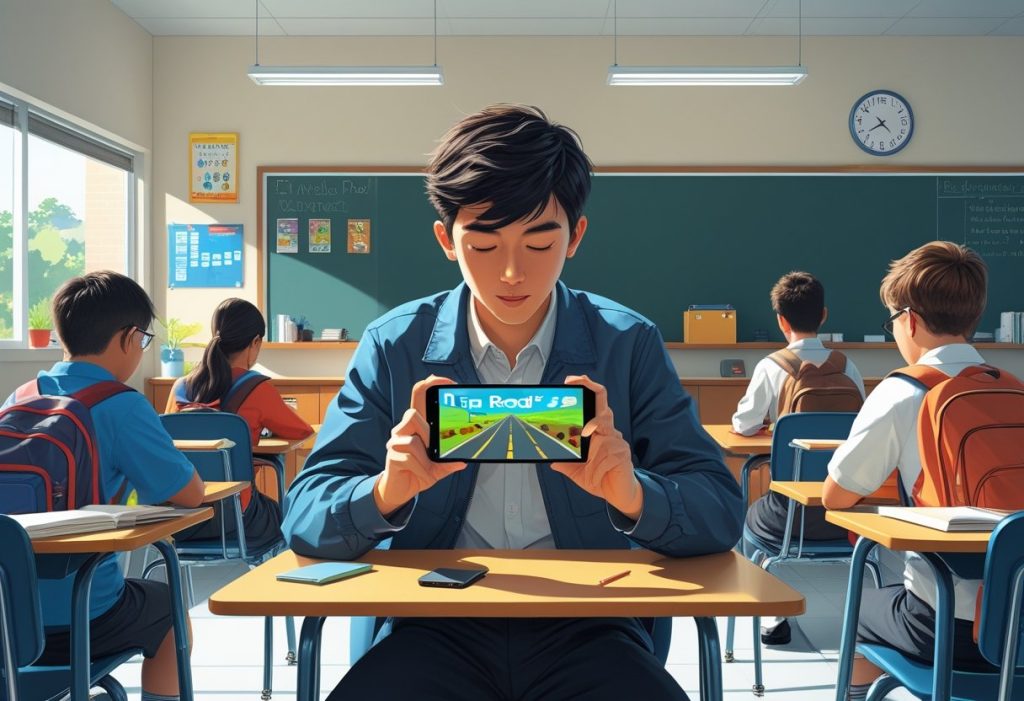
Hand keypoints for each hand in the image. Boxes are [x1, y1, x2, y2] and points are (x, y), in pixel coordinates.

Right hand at [373, 375, 466, 516]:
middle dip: (427, 433)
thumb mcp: (438, 467)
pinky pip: (410, 458)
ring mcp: (395, 441)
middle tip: (432, 450)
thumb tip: (463, 461)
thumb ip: (449, 462)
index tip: (450, 383)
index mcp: (417, 425)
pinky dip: (422, 470)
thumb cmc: (417, 473)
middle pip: (412, 413)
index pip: (420, 394)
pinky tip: (421, 475)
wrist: (399, 491)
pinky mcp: (392, 454)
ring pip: (414, 440)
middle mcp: (404, 429)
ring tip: (427, 469)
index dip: (432, 383)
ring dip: (426, 459)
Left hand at [550, 375, 642, 519]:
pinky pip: (607, 452)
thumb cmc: (600, 479)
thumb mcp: (577, 471)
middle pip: (602, 406)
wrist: (620, 495)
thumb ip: (565, 464)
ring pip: (602, 426)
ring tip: (589, 460)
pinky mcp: (622, 452)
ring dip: (590, 443)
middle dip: (590, 389)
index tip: (571, 381)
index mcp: (597, 433)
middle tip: (575, 381)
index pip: (594, 405)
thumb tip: (551, 460)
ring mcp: (617, 441)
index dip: (586, 389)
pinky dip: (597, 465)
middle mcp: (608, 433)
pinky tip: (597, 473)